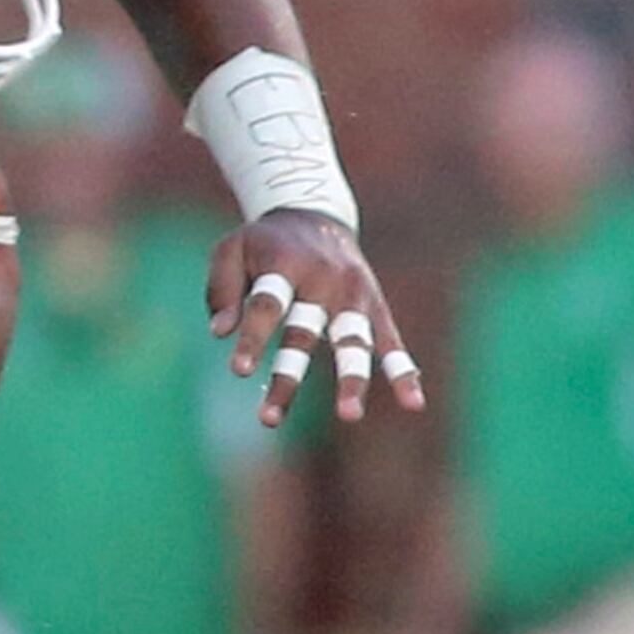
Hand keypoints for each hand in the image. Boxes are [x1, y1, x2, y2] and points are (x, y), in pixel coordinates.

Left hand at [206, 207, 419, 427]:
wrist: (315, 214)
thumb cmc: (265, 243)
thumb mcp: (232, 249)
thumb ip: (222, 289)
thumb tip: (220, 333)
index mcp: (286, 263)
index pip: (268, 305)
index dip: (254, 338)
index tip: (240, 371)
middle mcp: (324, 279)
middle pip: (305, 333)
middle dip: (289, 375)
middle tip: (270, 419)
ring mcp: (354, 295)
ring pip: (352, 342)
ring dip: (351, 379)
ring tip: (349, 415)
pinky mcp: (375, 306)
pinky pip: (391, 341)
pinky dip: (403, 371)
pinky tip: (413, 403)